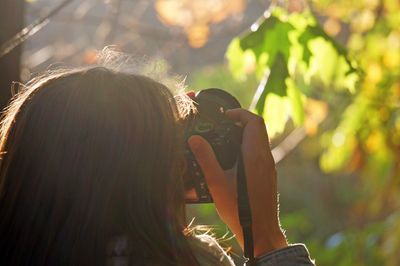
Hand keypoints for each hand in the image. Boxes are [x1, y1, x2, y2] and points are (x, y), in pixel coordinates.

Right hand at [188, 108, 287, 256]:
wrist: (261, 232)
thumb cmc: (240, 210)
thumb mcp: (217, 183)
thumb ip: (205, 159)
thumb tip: (194, 139)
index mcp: (254, 155)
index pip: (254, 121)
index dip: (240, 113)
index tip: (225, 115)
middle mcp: (265, 158)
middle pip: (257, 128)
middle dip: (240, 122)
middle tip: (221, 126)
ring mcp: (268, 167)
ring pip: (259, 140)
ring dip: (244, 135)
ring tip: (223, 142)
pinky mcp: (268, 175)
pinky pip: (259, 153)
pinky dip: (247, 148)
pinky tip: (231, 161)